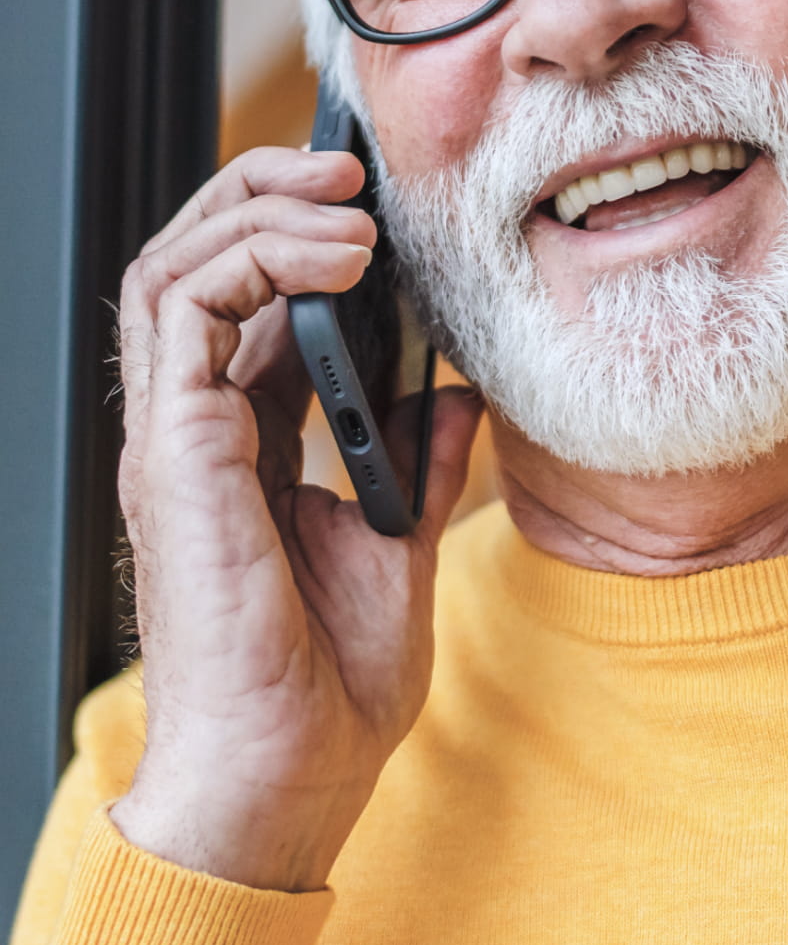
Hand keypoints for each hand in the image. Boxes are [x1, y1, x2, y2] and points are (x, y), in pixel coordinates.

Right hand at [110, 144, 482, 891]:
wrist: (287, 779)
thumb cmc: (325, 695)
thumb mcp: (398, 553)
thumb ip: (417, 465)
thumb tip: (457, 393)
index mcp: (243, 452)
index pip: (249, 306)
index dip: (303, 239)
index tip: (382, 209)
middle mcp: (196, 435)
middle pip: (195, 264)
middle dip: (264, 192)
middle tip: (349, 165)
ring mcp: (175, 441)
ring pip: (174, 266)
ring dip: (259, 209)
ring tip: (346, 198)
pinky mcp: (175, 452)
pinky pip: (184, 311)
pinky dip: (256, 260)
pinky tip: (338, 258)